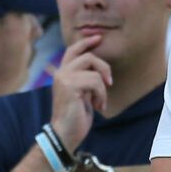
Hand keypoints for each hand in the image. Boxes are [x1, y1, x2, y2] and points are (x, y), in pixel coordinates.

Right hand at [49, 37, 110, 151]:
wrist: (65, 134)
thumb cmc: (75, 117)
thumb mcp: (82, 94)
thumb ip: (86, 79)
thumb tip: (99, 69)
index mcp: (62, 73)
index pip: (73, 50)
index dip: (86, 42)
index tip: (99, 38)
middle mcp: (61, 73)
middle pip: (88, 56)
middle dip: (104, 67)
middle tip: (110, 82)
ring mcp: (64, 78)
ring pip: (94, 70)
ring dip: (103, 88)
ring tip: (100, 102)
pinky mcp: (70, 86)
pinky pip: (95, 82)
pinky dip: (101, 95)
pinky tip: (98, 106)